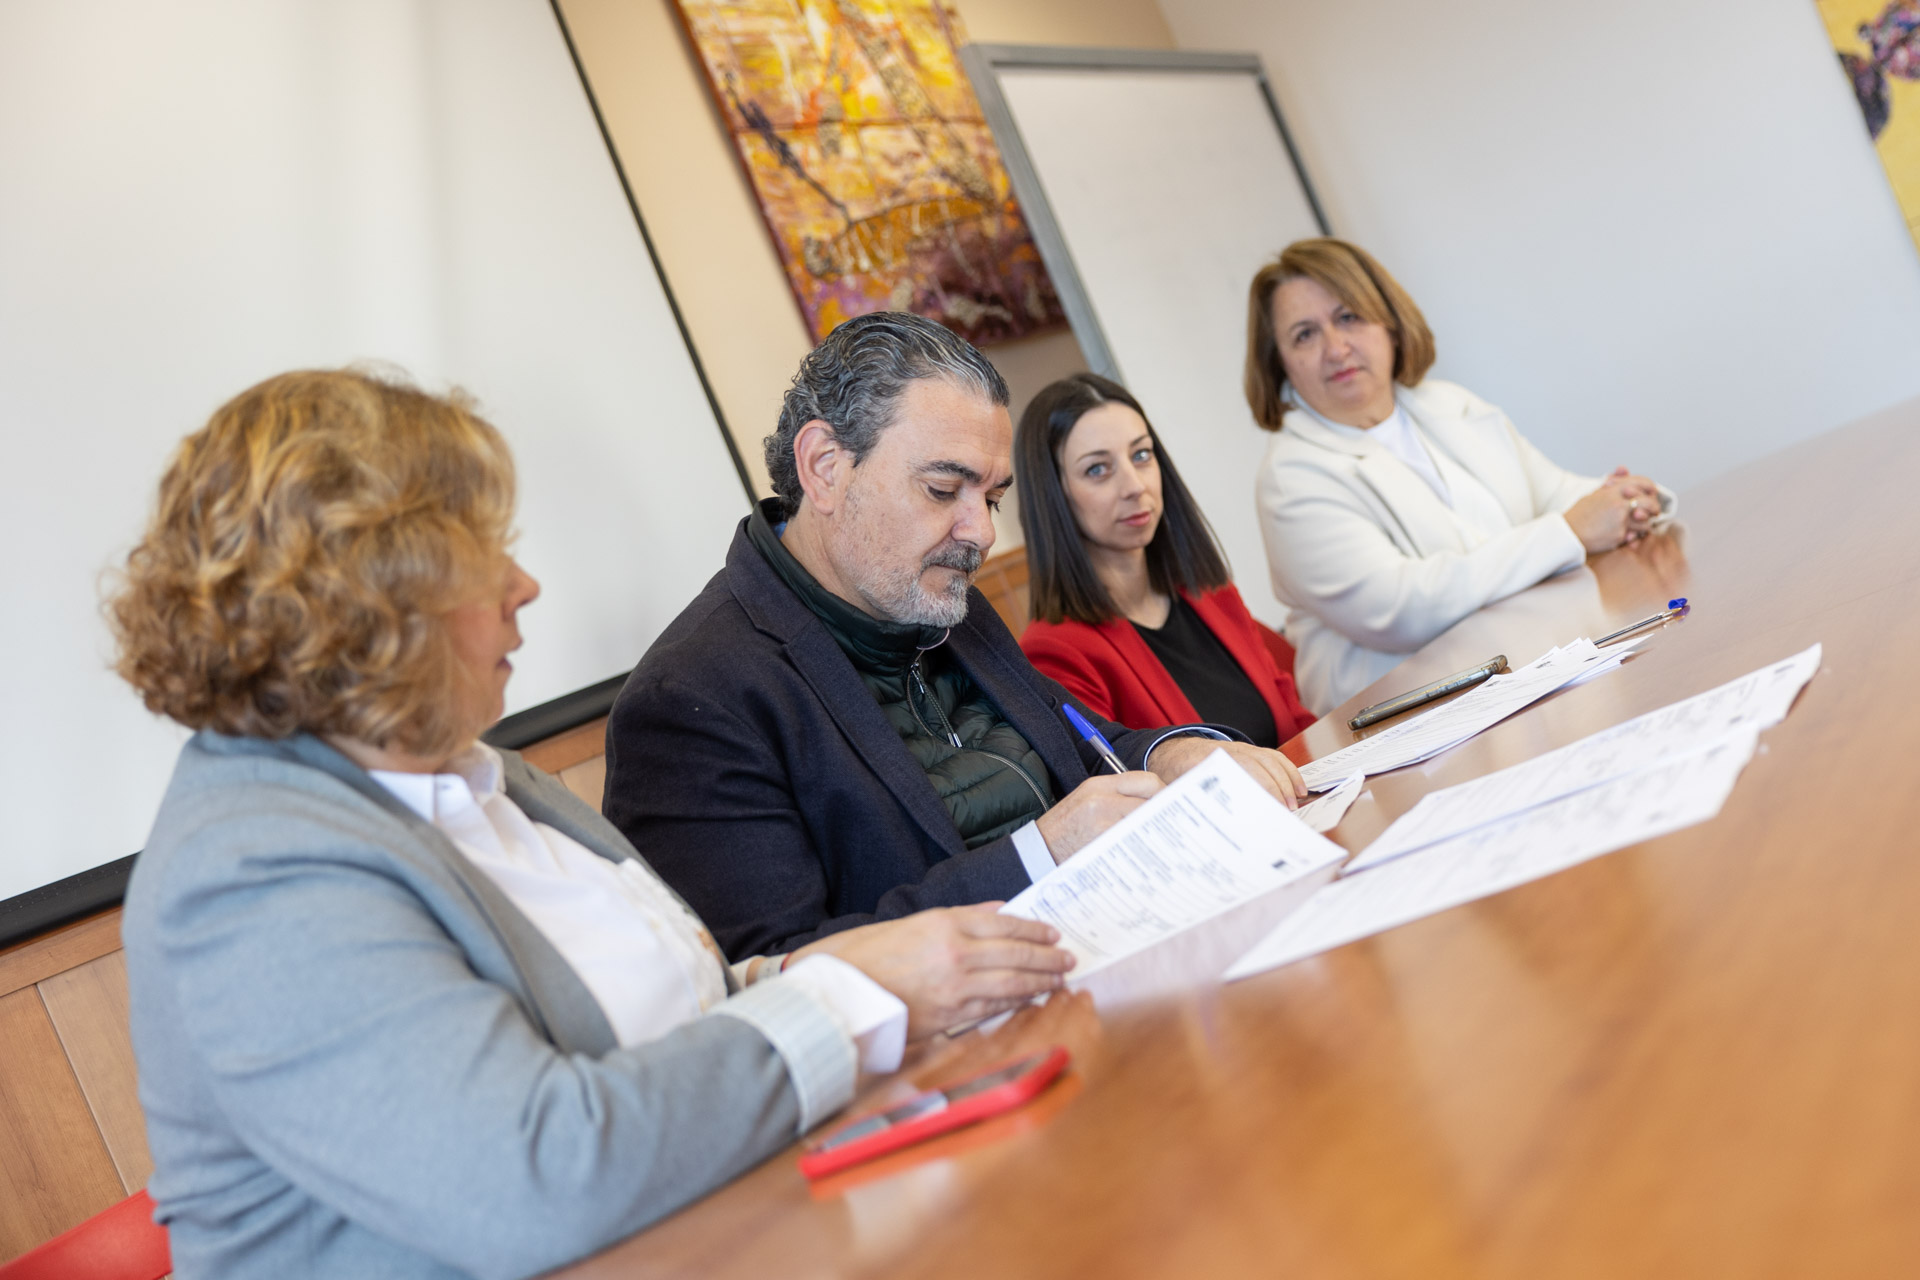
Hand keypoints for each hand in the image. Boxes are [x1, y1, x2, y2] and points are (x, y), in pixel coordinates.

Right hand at [794, 906, 1074, 1039]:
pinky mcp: (949, 1017)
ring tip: (1059, 979)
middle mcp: (955, 954)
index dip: (1034, 929)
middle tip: (1067, 959)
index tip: (1052, 933)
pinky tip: (1031, 999)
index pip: (1004, 923)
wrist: (838, 993)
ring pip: (1011, 983)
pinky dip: (1017, 1002)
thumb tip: (997, 911)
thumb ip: (959, 918)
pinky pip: (993, 1008)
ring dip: (1040, 981)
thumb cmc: (866, 955)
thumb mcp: (912, 923)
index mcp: (944, 924)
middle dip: (1046, 957)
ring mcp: (954, 987)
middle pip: (1016, 954)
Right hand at [1034, 770, 1163, 862]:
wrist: (1035, 855)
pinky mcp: (1103, 844)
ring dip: (1160, 830)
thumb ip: (1116, 799)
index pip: (1146, 780)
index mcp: (1098, 785)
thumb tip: (1154, 805)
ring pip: (1148, 821)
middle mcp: (1101, 798)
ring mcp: (1102, 822)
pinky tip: (1151, 855)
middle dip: (1167, 811)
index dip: (1163, 793)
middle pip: (1152, 797)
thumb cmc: (1063, 833)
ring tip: (1167, 841)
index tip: (1172, 806)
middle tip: (1175, 825)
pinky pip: (1136, 842)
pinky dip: (1147, 847)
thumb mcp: (1085, 804)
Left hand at [1146, 736, 1306, 808]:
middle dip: (1274, 789)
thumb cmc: (1174, 778)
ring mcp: (1239, 748)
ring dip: (1286, 781)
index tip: (1267, 809)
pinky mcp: (1249, 750)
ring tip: (1295, 805)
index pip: (1234, 771)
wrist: (1172, 753)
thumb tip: (1204, 833)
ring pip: (1269, 759)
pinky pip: (1273, 757)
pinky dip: (1289, 771)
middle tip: (1285, 814)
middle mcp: (1224, 751)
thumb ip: (1187, 806)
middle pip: (1256, 765)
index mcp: (1202, 761)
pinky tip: (1299, 789)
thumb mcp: (1173, 793)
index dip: (1254, 787)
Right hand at [1565, 468, 1660, 552]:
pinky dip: (1636, 536)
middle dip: (1654, 508)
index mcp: (1613, 490)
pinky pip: (1636, 536)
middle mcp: (1619, 503)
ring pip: (1646, 522)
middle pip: (1649, 503)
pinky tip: (1630, 537)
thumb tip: (1623, 468)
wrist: (1567, 533)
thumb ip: (1612, 483)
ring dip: (1646, 524)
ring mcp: (1620, 520)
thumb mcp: (1594, 493)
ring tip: (1640, 526)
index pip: (1641, 483)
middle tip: (1654, 512)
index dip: (1650, 488)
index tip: (1652, 493)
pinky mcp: (1619, 535)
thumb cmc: (1578, 515)